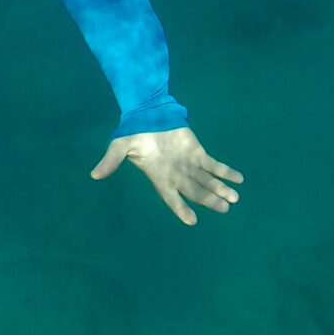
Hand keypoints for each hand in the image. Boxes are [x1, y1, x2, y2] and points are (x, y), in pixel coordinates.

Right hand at [91, 126, 243, 224]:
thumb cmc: (134, 131)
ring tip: (235, 199)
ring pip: (207, 181)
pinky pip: (214, 165)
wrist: (148, 113)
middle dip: (209, 200)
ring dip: (221, 189)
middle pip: (195, 191)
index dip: (181, 209)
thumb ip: (112, 160)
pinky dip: (226, 172)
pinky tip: (239, 180)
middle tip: (225, 209)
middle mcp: (176, 175)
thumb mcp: (120, 144)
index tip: (193, 221)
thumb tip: (94, 175)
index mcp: (159, 176)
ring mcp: (189, 165)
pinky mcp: (198, 153)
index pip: (171, 197)